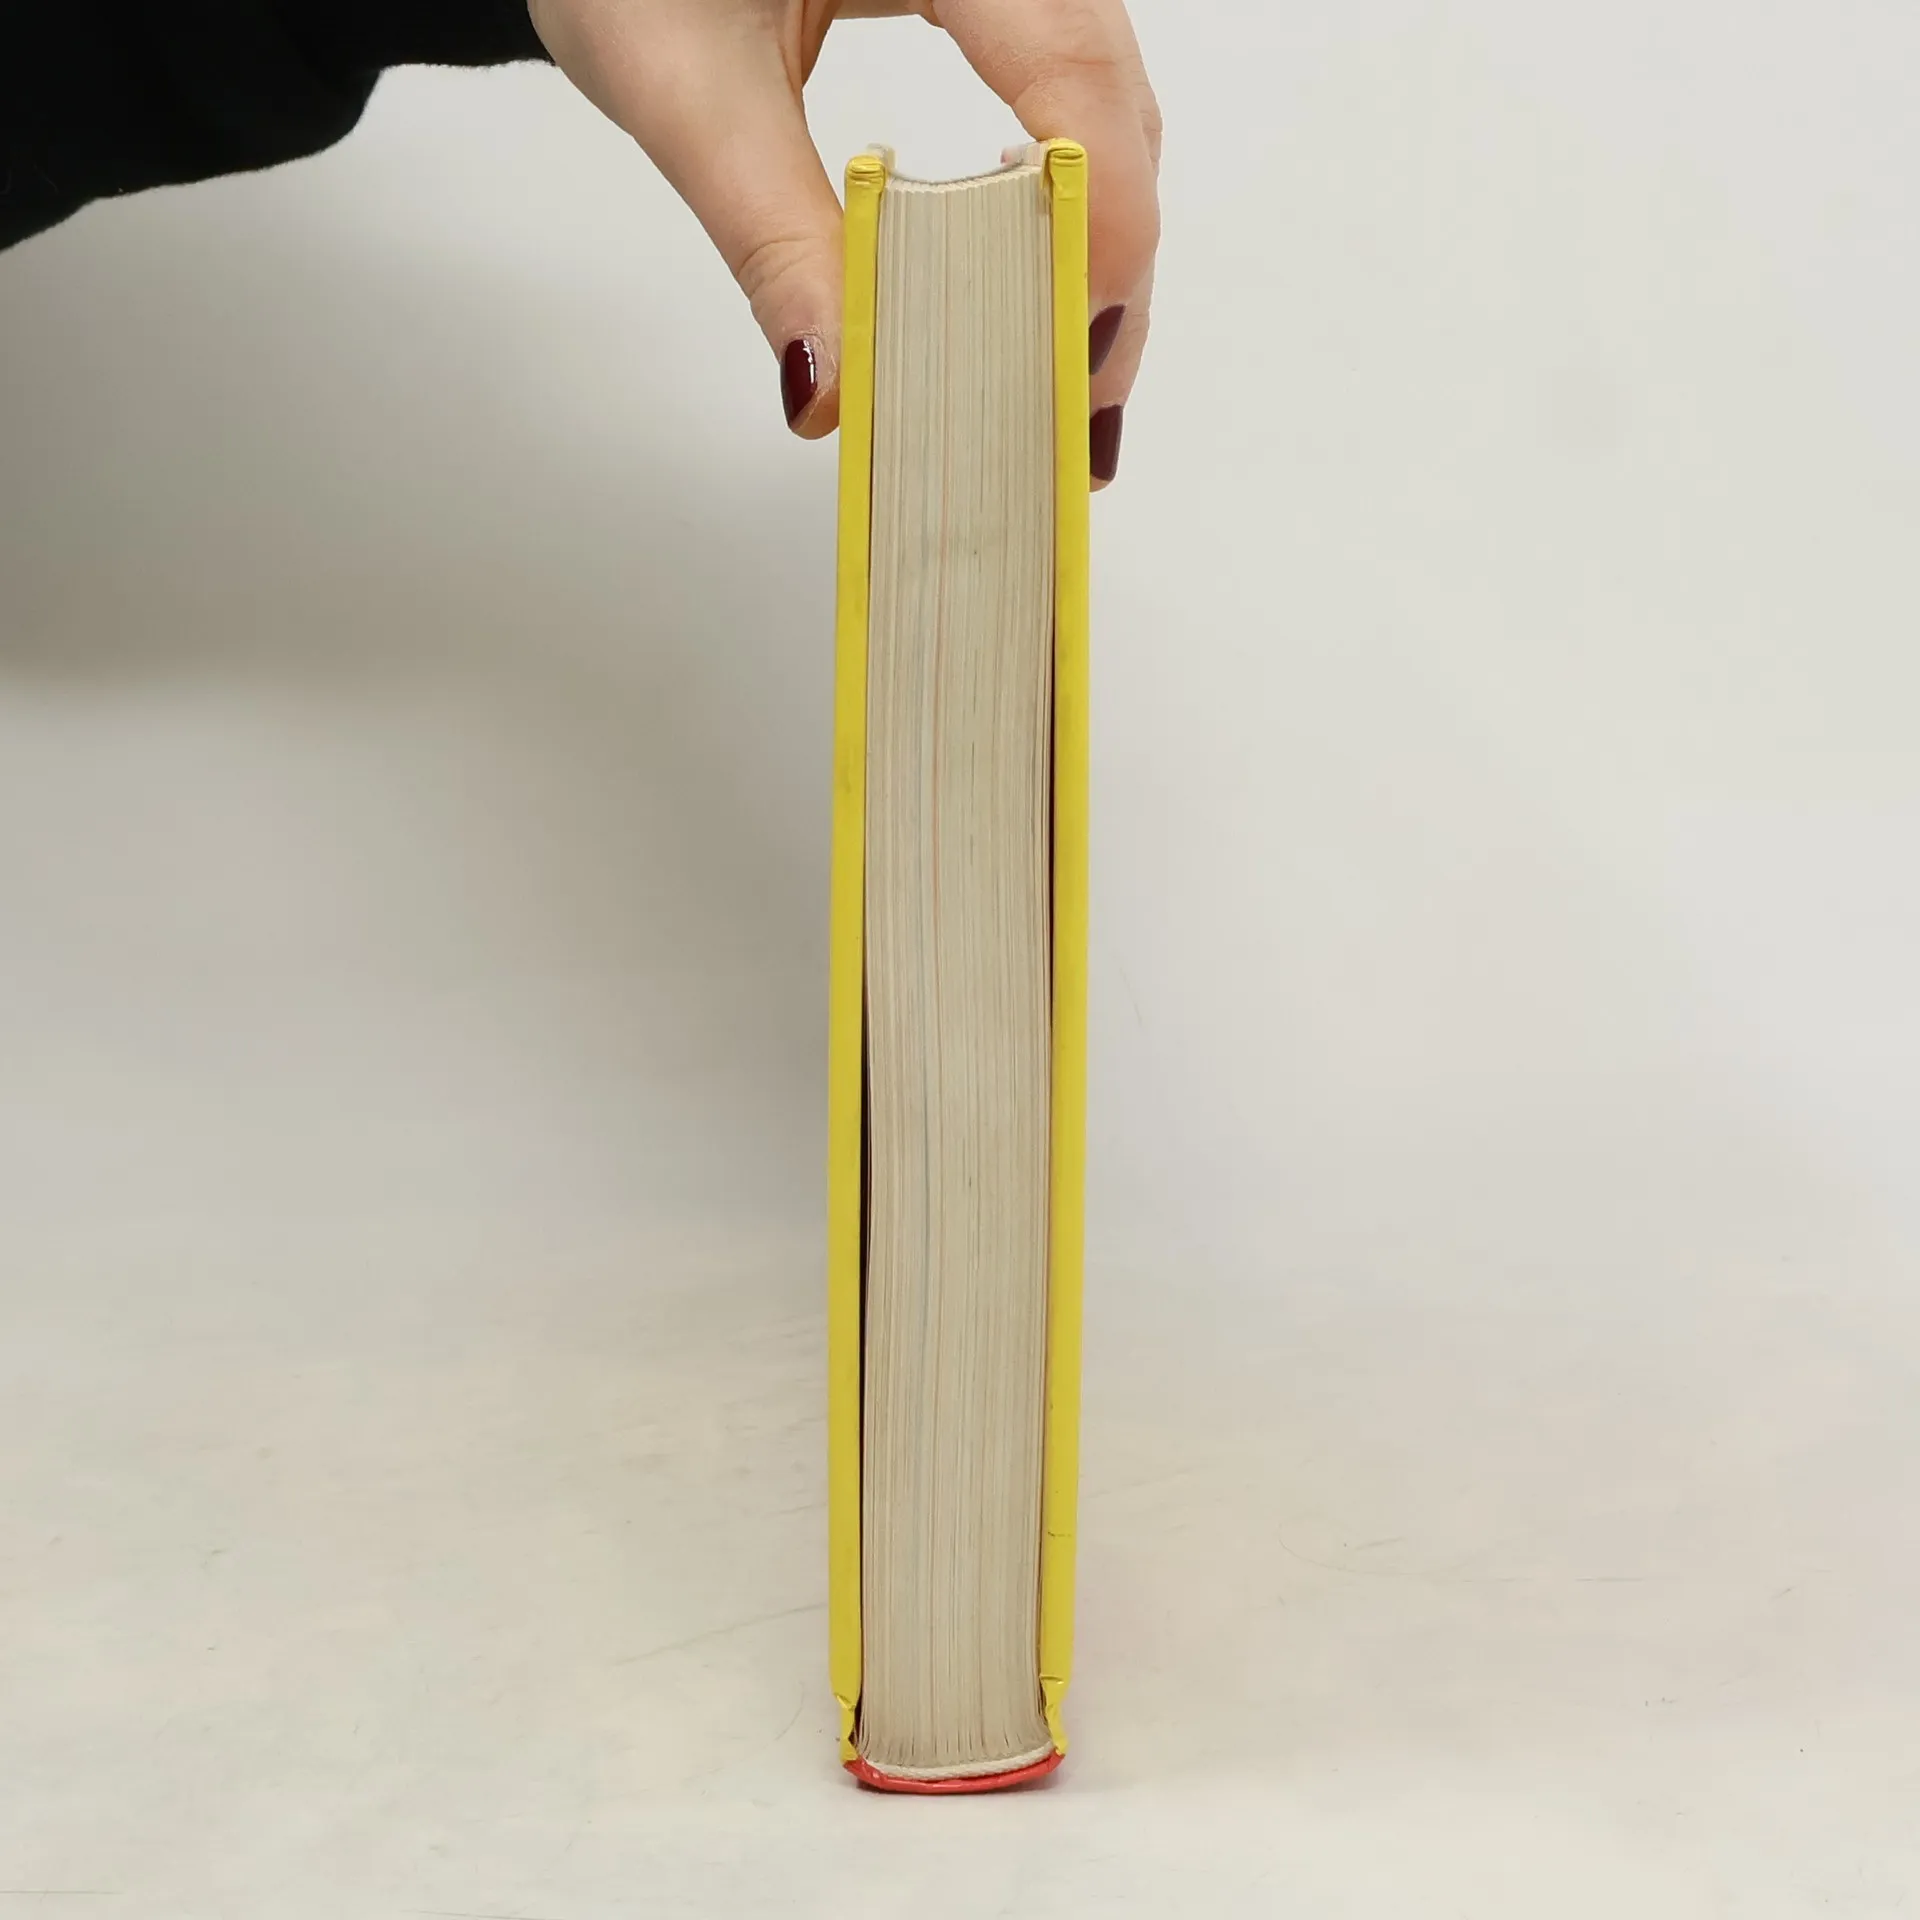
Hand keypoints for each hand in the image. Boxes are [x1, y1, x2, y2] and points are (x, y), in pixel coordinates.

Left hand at [527, 0, 1158, 475]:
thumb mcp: (686, 91)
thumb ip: (771, 240)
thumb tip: (833, 386)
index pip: (1069, 62)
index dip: (1098, 211)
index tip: (1081, 341)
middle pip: (1109, 98)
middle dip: (1109, 259)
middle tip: (1081, 403)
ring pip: (1101, 101)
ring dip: (1093, 238)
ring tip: (1063, 361)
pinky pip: (1063, 90)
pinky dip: (1058, 192)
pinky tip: (1032, 262)